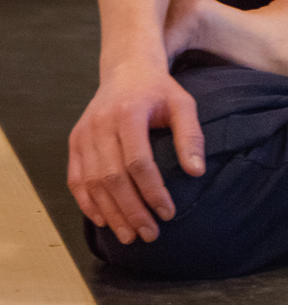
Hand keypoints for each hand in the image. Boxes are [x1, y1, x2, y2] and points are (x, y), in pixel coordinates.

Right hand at [67, 59, 205, 244]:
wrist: (126, 69)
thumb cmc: (158, 90)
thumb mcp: (182, 103)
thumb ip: (190, 135)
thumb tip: (196, 172)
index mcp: (128, 112)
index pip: (138, 161)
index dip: (152, 191)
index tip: (168, 213)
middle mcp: (100, 124)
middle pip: (113, 178)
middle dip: (131, 211)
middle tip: (149, 234)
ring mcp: (83, 134)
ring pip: (92, 183)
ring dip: (111, 214)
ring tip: (130, 235)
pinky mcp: (75, 142)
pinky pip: (76, 180)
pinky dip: (88, 204)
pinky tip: (105, 220)